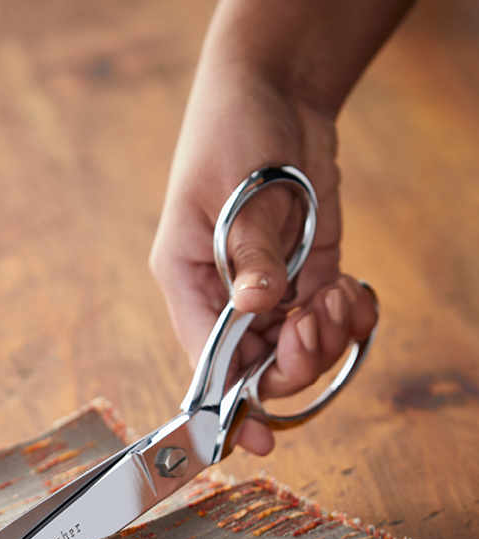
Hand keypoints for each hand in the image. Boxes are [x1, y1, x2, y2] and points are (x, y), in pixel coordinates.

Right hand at [148, 62, 377, 454]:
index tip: (257, 443)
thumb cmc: (229, 133)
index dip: (227, 405)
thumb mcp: (231, 191)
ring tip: (339, 292)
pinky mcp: (308, 276)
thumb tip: (258, 308)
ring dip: (328, 336)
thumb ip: (246, 251)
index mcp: (186, 279)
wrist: (274, 93)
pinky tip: (354, 291)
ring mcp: (269, 289)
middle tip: (318, 319)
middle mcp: (225, 295)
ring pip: (298, 351)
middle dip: (294, 360)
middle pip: (256, 366)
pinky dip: (351, 318)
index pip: (203, 359)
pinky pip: (331, 322)